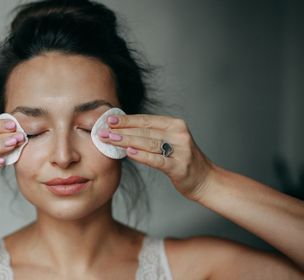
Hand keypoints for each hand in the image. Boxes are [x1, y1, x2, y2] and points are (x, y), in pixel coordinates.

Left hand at [99, 114, 214, 200]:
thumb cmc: (182, 161)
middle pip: (145, 130)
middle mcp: (179, 134)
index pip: (146, 120)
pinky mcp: (179, 166)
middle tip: (102, 130)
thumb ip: (151, 135)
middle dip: (121, 130)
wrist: (206, 180)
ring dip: (126, 140)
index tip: (108, 119)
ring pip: (148, 142)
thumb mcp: (170, 142)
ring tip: (109, 139)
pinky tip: (128, 152)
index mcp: (175, 124)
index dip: (126, 119)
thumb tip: (122, 130)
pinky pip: (157, 160)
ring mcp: (181, 150)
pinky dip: (142, 155)